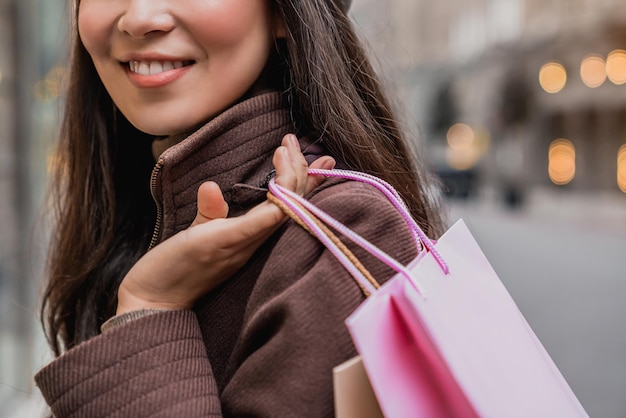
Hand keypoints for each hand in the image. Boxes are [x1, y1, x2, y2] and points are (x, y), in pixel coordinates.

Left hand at [116, 134, 334, 313]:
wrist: (152, 303)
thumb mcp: (198, 235)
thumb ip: (210, 213)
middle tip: (293, 141)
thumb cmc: (174, 271)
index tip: (322, 160)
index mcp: (252, 240)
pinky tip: (278, 170)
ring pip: (287, 207)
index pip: (289, 209)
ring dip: (292, 175)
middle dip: (301, 171)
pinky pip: (267, 218)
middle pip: (295, 206)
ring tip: (286, 147)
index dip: (307, 185)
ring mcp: (245, 243)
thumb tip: (213, 186)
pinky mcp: (229, 242)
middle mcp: (256, 243)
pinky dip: (279, 193)